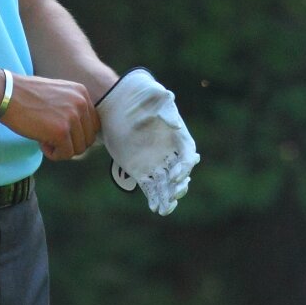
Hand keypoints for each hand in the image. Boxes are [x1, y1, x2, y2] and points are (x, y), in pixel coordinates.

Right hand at [0, 72, 99, 158]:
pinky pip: (65, 154)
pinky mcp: (61, 132)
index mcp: (82, 93)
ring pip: (78, 149)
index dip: (77, 134)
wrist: (6, 94)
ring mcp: (72, 117)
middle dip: (70, 143)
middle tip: (50, 137)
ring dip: (61, 149)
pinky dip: (53, 154)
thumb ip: (72, 108)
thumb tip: (81, 134)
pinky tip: (41, 142)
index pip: (93, 124)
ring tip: (44, 138)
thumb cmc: (26, 96)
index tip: (61, 134)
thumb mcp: (57, 94)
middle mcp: (81, 103)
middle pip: (88, 139)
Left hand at [97, 68, 199, 215]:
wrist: (118, 103)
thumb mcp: (153, 95)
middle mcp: (169, 153)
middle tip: (175, 194)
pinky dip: (154, 198)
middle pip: (180, 174)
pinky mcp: (140, 170)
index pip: (187, 156)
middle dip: (179, 186)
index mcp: (178, 137)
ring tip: (165, 209)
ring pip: (166, 185)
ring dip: (168, 197)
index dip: (185, 167)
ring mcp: (156, 163)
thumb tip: (175, 120)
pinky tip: (155, 208)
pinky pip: (150, 187)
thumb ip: (164, 105)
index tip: (176, 175)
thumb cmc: (140, 95)